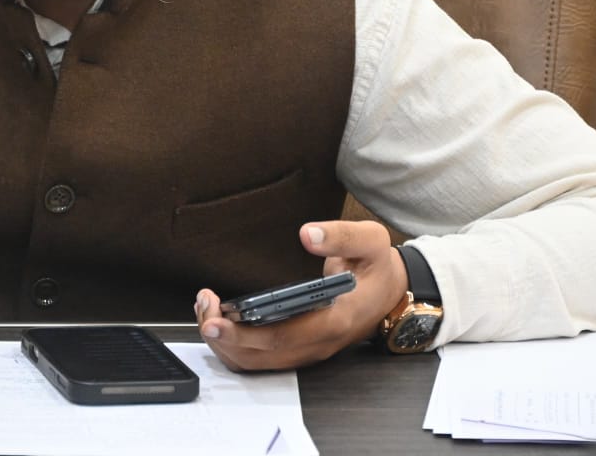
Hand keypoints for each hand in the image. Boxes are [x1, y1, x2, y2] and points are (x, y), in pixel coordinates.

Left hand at [194, 220, 407, 370]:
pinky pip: (261, 358)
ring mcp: (308, 350)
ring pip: (257, 362)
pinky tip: (220, 318)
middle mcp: (318, 342)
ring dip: (226, 342)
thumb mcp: (371, 241)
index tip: (215, 319)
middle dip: (224, 336)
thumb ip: (341, 236)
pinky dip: (235, 345)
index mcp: (335, 320)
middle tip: (204, 305)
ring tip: (207, 307)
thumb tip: (307, 234)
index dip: (245, 334)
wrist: (392, 292)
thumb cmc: (377, 268)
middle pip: (261, 355)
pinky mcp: (300, 349)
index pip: (283, 337)